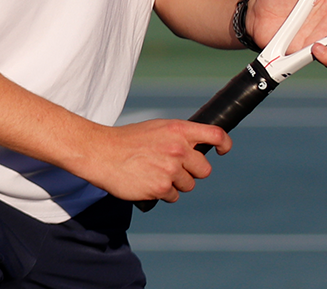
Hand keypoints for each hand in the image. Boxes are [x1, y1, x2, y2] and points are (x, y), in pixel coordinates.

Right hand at [81, 118, 229, 202]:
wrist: (102, 153)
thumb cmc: (127, 141)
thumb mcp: (156, 129)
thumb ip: (177, 137)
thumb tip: (194, 149)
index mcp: (178, 130)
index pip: (215, 134)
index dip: (224, 144)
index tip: (222, 151)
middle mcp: (178, 148)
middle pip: (204, 169)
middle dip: (192, 172)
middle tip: (172, 169)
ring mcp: (171, 169)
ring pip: (188, 185)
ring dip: (175, 184)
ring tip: (154, 174)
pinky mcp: (161, 188)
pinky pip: (173, 196)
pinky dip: (162, 193)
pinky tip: (146, 182)